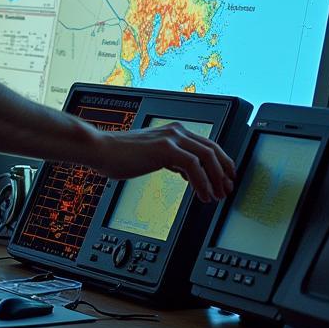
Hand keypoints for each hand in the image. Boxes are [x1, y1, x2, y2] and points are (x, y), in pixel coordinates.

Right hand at [93, 123, 234, 203]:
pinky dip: (202, 183)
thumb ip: (171, 160)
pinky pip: (194, 166)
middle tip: (227, 190)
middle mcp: (176, 131)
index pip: (207, 145)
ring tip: (216, 196)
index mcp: (174, 131)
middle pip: (213, 149)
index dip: (222, 163)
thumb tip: (187, 173)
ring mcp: (171, 138)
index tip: (225, 179)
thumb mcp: (152, 156)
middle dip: (224, 172)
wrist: (101, 150)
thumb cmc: (120, 156)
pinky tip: (202, 195)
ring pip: (208, 157)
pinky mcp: (165, 148)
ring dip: (216, 179)